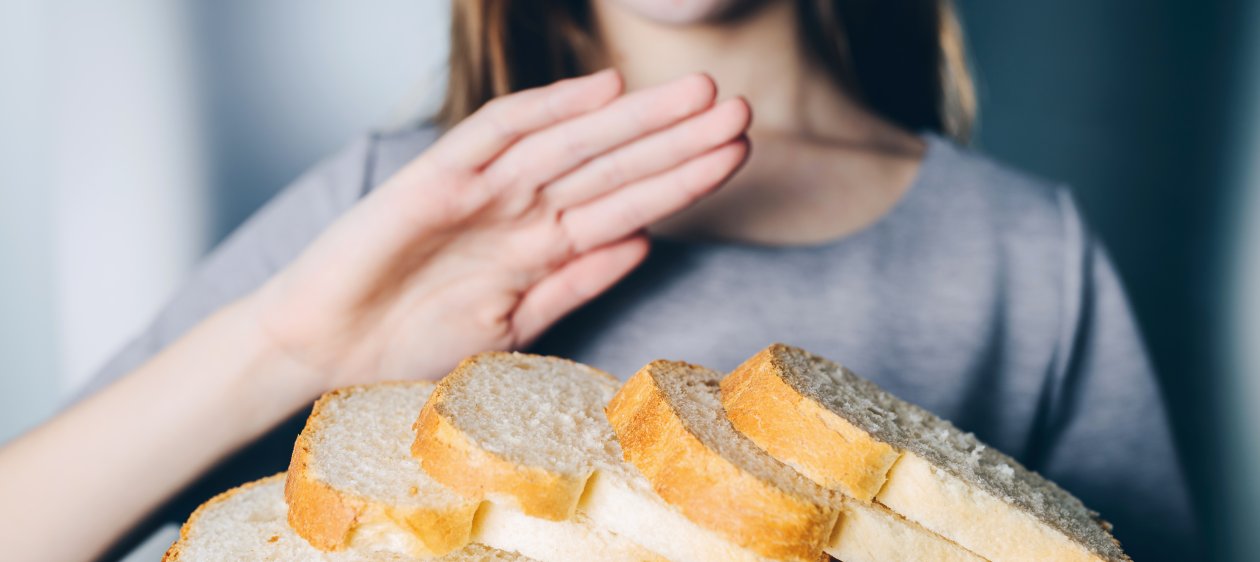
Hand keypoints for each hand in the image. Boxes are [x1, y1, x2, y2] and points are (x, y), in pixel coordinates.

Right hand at [248, 70, 750, 390]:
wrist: (322, 353)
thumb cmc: (408, 344)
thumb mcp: (511, 326)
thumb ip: (573, 284)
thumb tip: (641, 243)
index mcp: (541, 247)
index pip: (626, 204)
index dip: (682, 179)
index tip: (736, 154)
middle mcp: (519, 211)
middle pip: (612, 167)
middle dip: (676, 140)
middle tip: (740, 109)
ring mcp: (480, 192)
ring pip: (572, 146)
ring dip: (635, 123)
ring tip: (698, 96)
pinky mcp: (432, 181)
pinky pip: (495, 136)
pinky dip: (546, 112)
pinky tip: (600, 92)